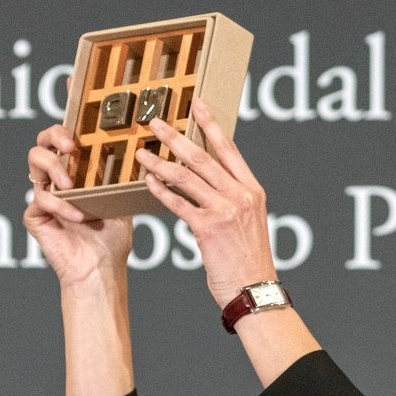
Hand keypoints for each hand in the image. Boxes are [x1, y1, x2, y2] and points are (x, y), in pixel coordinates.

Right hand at [23, 125, 132, 287]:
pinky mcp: (35, 215)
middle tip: (71, 146)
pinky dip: (60, 205)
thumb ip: (124, 177)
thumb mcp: (123, 200)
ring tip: (70, 183)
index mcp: (76, 172)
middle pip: (43, 140)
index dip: (67, 116)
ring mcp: (43, 195)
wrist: (101, 268)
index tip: (74, 95)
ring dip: (53, 167)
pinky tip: (78, 215)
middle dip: (54, 135)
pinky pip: (40, 200)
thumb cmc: (112, 237)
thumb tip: (146, 153)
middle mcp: (56, 179)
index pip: (66, 137)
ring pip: (34, 161)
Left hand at [134, 98, 274, 306]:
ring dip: (160, 163)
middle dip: (175, 137)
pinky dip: (160, 192)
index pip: (229, 150)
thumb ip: (232, 199)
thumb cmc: (249, 260)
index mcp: (253, 190)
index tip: (197, 104)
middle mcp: (240, 195)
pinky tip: (147, 183)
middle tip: (155, 123)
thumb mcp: (249, 222)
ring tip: (141, 153)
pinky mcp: (207, 228)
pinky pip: (177, 203)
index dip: (211, 124)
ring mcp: (224, 210)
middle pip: (203, 157)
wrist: (254, 291)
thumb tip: (208, 184)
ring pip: (186, 177)